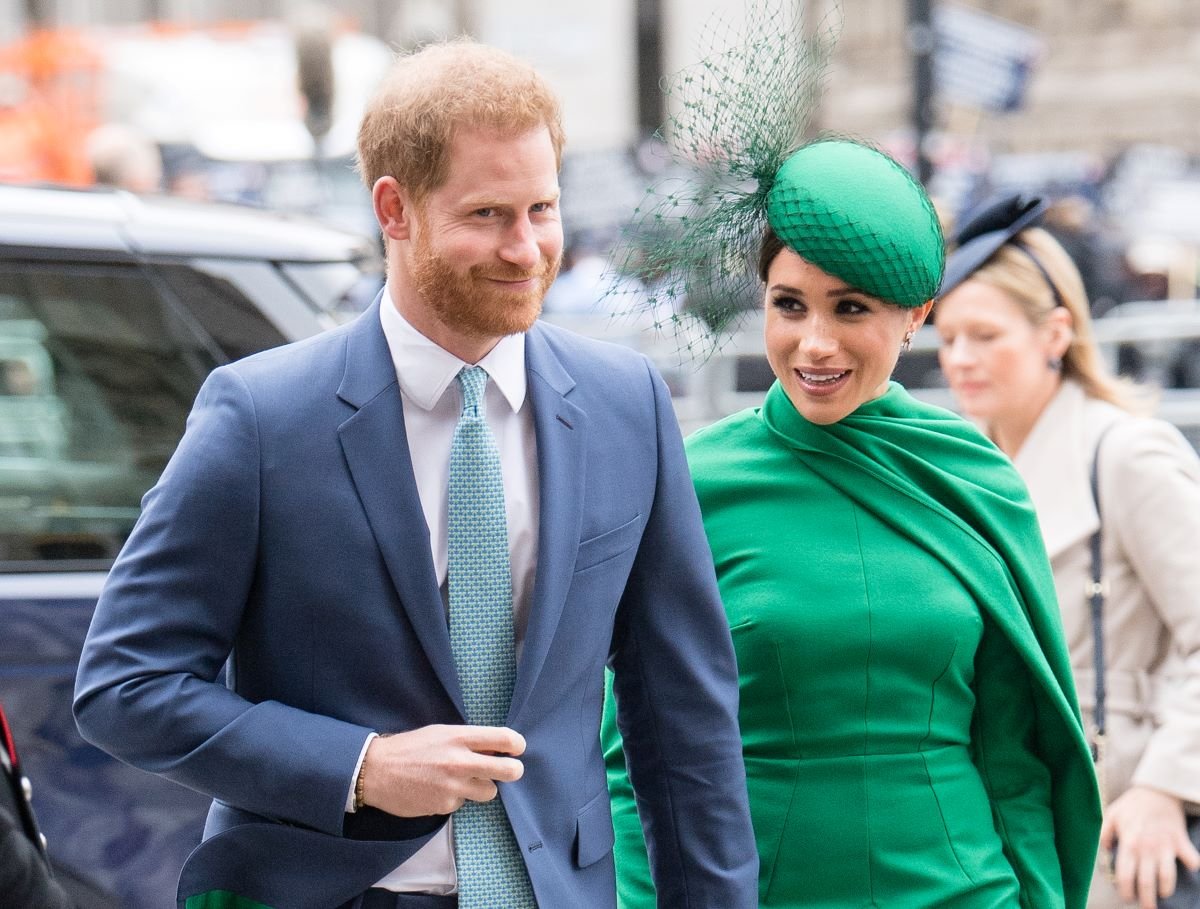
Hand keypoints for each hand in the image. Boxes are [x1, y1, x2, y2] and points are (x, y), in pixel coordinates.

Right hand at [359, 724, 524, 816]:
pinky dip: (455, 798)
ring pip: (490, 791)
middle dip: (514, 770)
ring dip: (481, 787)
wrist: (375, 771)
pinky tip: (437, 790)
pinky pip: (463, 803)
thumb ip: (468, 740)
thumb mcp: (440, 733)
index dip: (517, 744)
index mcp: (459, 737)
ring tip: (461, 779)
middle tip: (509, 770)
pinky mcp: (445, 806)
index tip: (517, 748)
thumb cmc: (409, 748)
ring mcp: (454, 787)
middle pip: (510, 771)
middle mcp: (460, 762)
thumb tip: (496, 747)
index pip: (504, 739)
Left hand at [1100, 786, 1199, 908]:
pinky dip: (1192, 867)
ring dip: (1166, 890)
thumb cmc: (1132, 803)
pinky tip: (1187, 871)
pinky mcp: (1181, 842)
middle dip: (1147, 900)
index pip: (1126, 876)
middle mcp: (1147, 849)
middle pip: (1147, 883)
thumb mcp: (1111, 815)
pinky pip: (1191, 861)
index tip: (1127, 897)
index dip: (1126, 891)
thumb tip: (1105, 851)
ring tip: (1163, 895)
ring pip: (1168, 878)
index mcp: (1128, 844)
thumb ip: (1104, 834)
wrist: (1157, 789)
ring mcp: (1165, 846)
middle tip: (1147, 907)